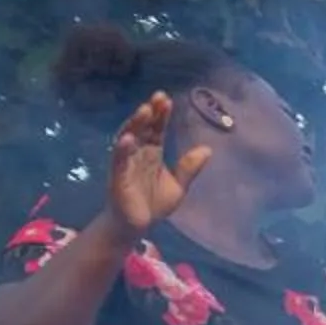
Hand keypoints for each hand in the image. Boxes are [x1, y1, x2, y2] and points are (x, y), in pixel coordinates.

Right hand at [102, 95, 207, 239]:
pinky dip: (122, 149)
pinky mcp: (118, 177)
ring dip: (135, 124)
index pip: (157, 130)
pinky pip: (119, 161)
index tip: (167, 100)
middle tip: (159, 97)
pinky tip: (127, 138)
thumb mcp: (178, 186)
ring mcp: (126, 164)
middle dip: (150, 113)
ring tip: (145, 110)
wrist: (136, 226)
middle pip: (143, 129)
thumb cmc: (154, 204)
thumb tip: (207, 149)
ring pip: (128, 138)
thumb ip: (189, 168)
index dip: (161, 116)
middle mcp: (138, 154)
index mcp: (152, 153)